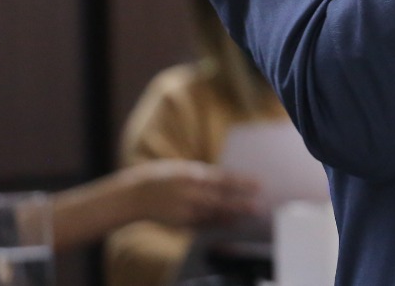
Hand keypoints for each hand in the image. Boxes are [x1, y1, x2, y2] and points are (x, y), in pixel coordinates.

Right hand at [117, 159, 261, 227]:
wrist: (135, 195)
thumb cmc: (163, 178)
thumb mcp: (184, 170)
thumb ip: (204, 176)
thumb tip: (225, 181)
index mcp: (193, 175)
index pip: (223, 179)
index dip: (242, 183)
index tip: (259, 185)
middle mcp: (190, 193)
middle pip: (221, 200)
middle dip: (240, 204)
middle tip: (257, 207)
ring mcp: (184, 209)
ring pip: (213, 215)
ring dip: (230, 216)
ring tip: (244, 216)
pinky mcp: (179, 223)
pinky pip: (202, 224)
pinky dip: (216, 223)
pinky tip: (228, 223)